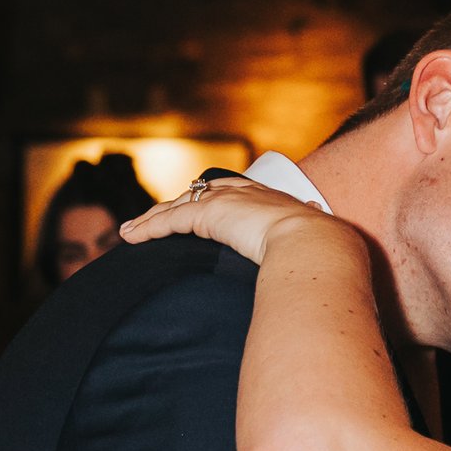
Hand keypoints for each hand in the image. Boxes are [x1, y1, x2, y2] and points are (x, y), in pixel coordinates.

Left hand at [119, 178, 345, 270]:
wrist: (315, 245)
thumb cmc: (320, 254)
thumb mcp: (311, 247)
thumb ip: (306, 247)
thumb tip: (320, 256)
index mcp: (269, 200)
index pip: (231, 195)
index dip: (210, 201)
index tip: (196, 210)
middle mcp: (245, 194)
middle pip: (198, 195)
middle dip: (175, 207)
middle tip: (154, 220)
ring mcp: (226, 201)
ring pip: (178, 206)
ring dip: (151, 220)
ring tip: (131, 232)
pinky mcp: (209, 214)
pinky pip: (170, 221)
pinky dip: (148, 229)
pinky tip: (131, 237)